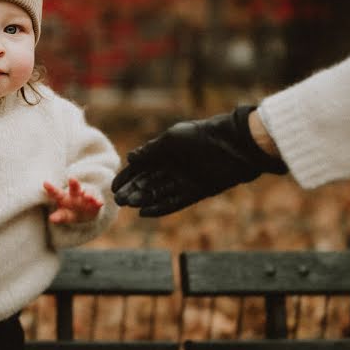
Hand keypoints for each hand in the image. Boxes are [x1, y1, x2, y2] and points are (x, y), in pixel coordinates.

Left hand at [43, 178, 102, 223]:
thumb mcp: (63, 215)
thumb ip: (58, 217)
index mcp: (64, 197)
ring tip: (86, 196)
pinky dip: (98, 202)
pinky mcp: (95, 202)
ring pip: (86, 193)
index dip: (51, 189)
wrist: (85, 213)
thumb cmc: (70, 212)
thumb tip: (52, 219)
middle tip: (72, 179)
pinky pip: (96, 201)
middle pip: (74, 189)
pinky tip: (99, 203)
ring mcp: (85, 197)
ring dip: (87, 194)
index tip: (45, 183)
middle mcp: (75, 195)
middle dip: (73, 184)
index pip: (56, 193)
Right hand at [111, 106, 286, 216]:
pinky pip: (174, 202)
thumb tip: (130, 158)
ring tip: (128, 205)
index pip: (141, 166)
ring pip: (158, 193)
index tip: (113, 187)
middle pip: (148, 181)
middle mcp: (174, 166)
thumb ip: (151, 150)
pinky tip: (145, 213)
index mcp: (166, 151)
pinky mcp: (197, 191)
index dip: (127, 176)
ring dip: (143, 199)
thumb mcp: (172, 139)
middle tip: (118, 200)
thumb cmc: (202, 136)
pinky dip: (160, 208)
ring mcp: (185, 180)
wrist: (235, 145)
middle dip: (132, 190)